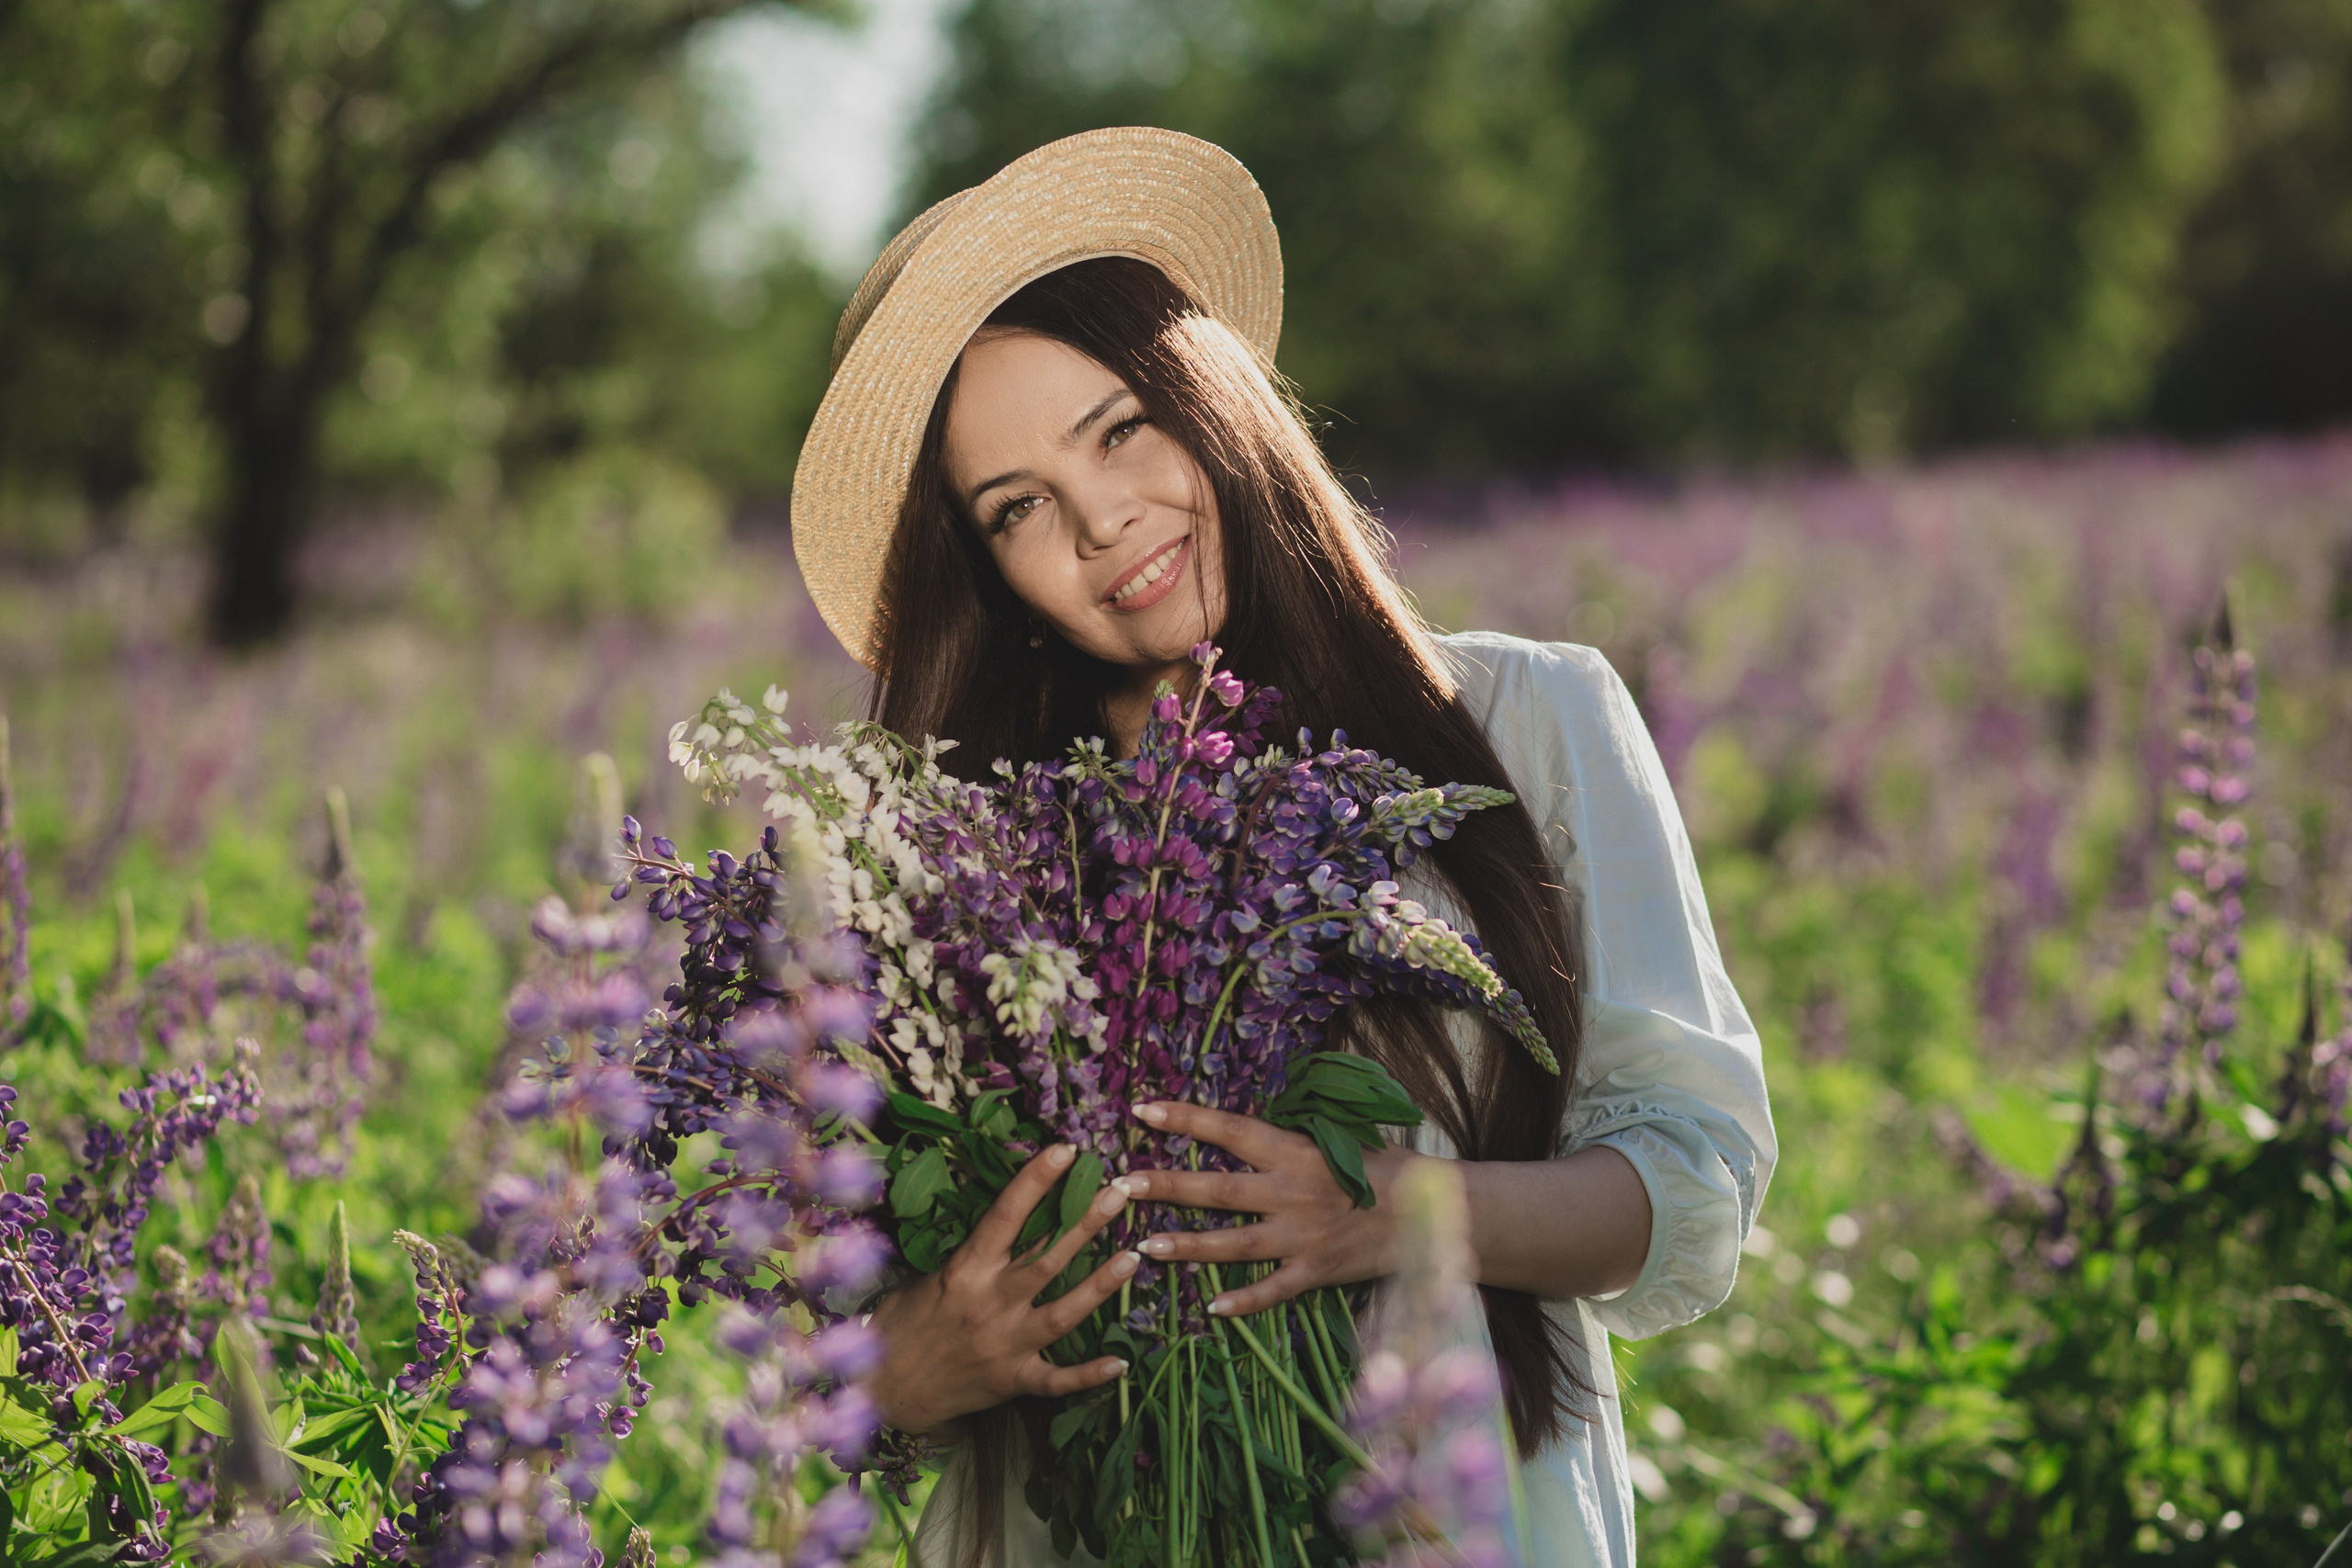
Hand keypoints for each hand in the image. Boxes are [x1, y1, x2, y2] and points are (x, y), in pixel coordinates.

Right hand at [866, 1143, 1141, 1436]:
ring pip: (1063, 1313)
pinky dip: (1088, 1374)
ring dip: (1100, 1286)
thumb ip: (971, 1254)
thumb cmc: (902, 1322)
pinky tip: (1120, 1363)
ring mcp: (1004, 1345)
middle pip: (1047, 1258)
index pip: (1005, 1215)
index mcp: (965, 1270)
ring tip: (1133, 1258)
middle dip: (1085, 1223)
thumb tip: (1011, 1219)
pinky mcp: (1011, 1382)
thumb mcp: (928, 1275)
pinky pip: (1056, 1380)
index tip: (1064, 1150)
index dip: (1036, 1180)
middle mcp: (989, 1304)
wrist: (883, 1388)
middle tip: (1120, 1191)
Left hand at [1118, 1101, 1424, 1317]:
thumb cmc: (1385, 1168)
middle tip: (1122, 1183)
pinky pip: (1273, 1291)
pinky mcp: (1317, 1272)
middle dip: (1167, 1186)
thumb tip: (1246, 1125)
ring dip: (1187, 1246)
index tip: (1142, 1108)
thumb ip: (1292, 1138)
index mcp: (1298, 1152)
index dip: (1185, 1118)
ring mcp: (1303, 1237)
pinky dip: (1244, 1302)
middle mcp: (1294, 1193)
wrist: (1435, 1213)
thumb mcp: (1341, 1138)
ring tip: (1144, 1247)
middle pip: (1218, 1190)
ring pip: (1233, 1245)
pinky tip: (1213, 1308)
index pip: (1230, 1130)